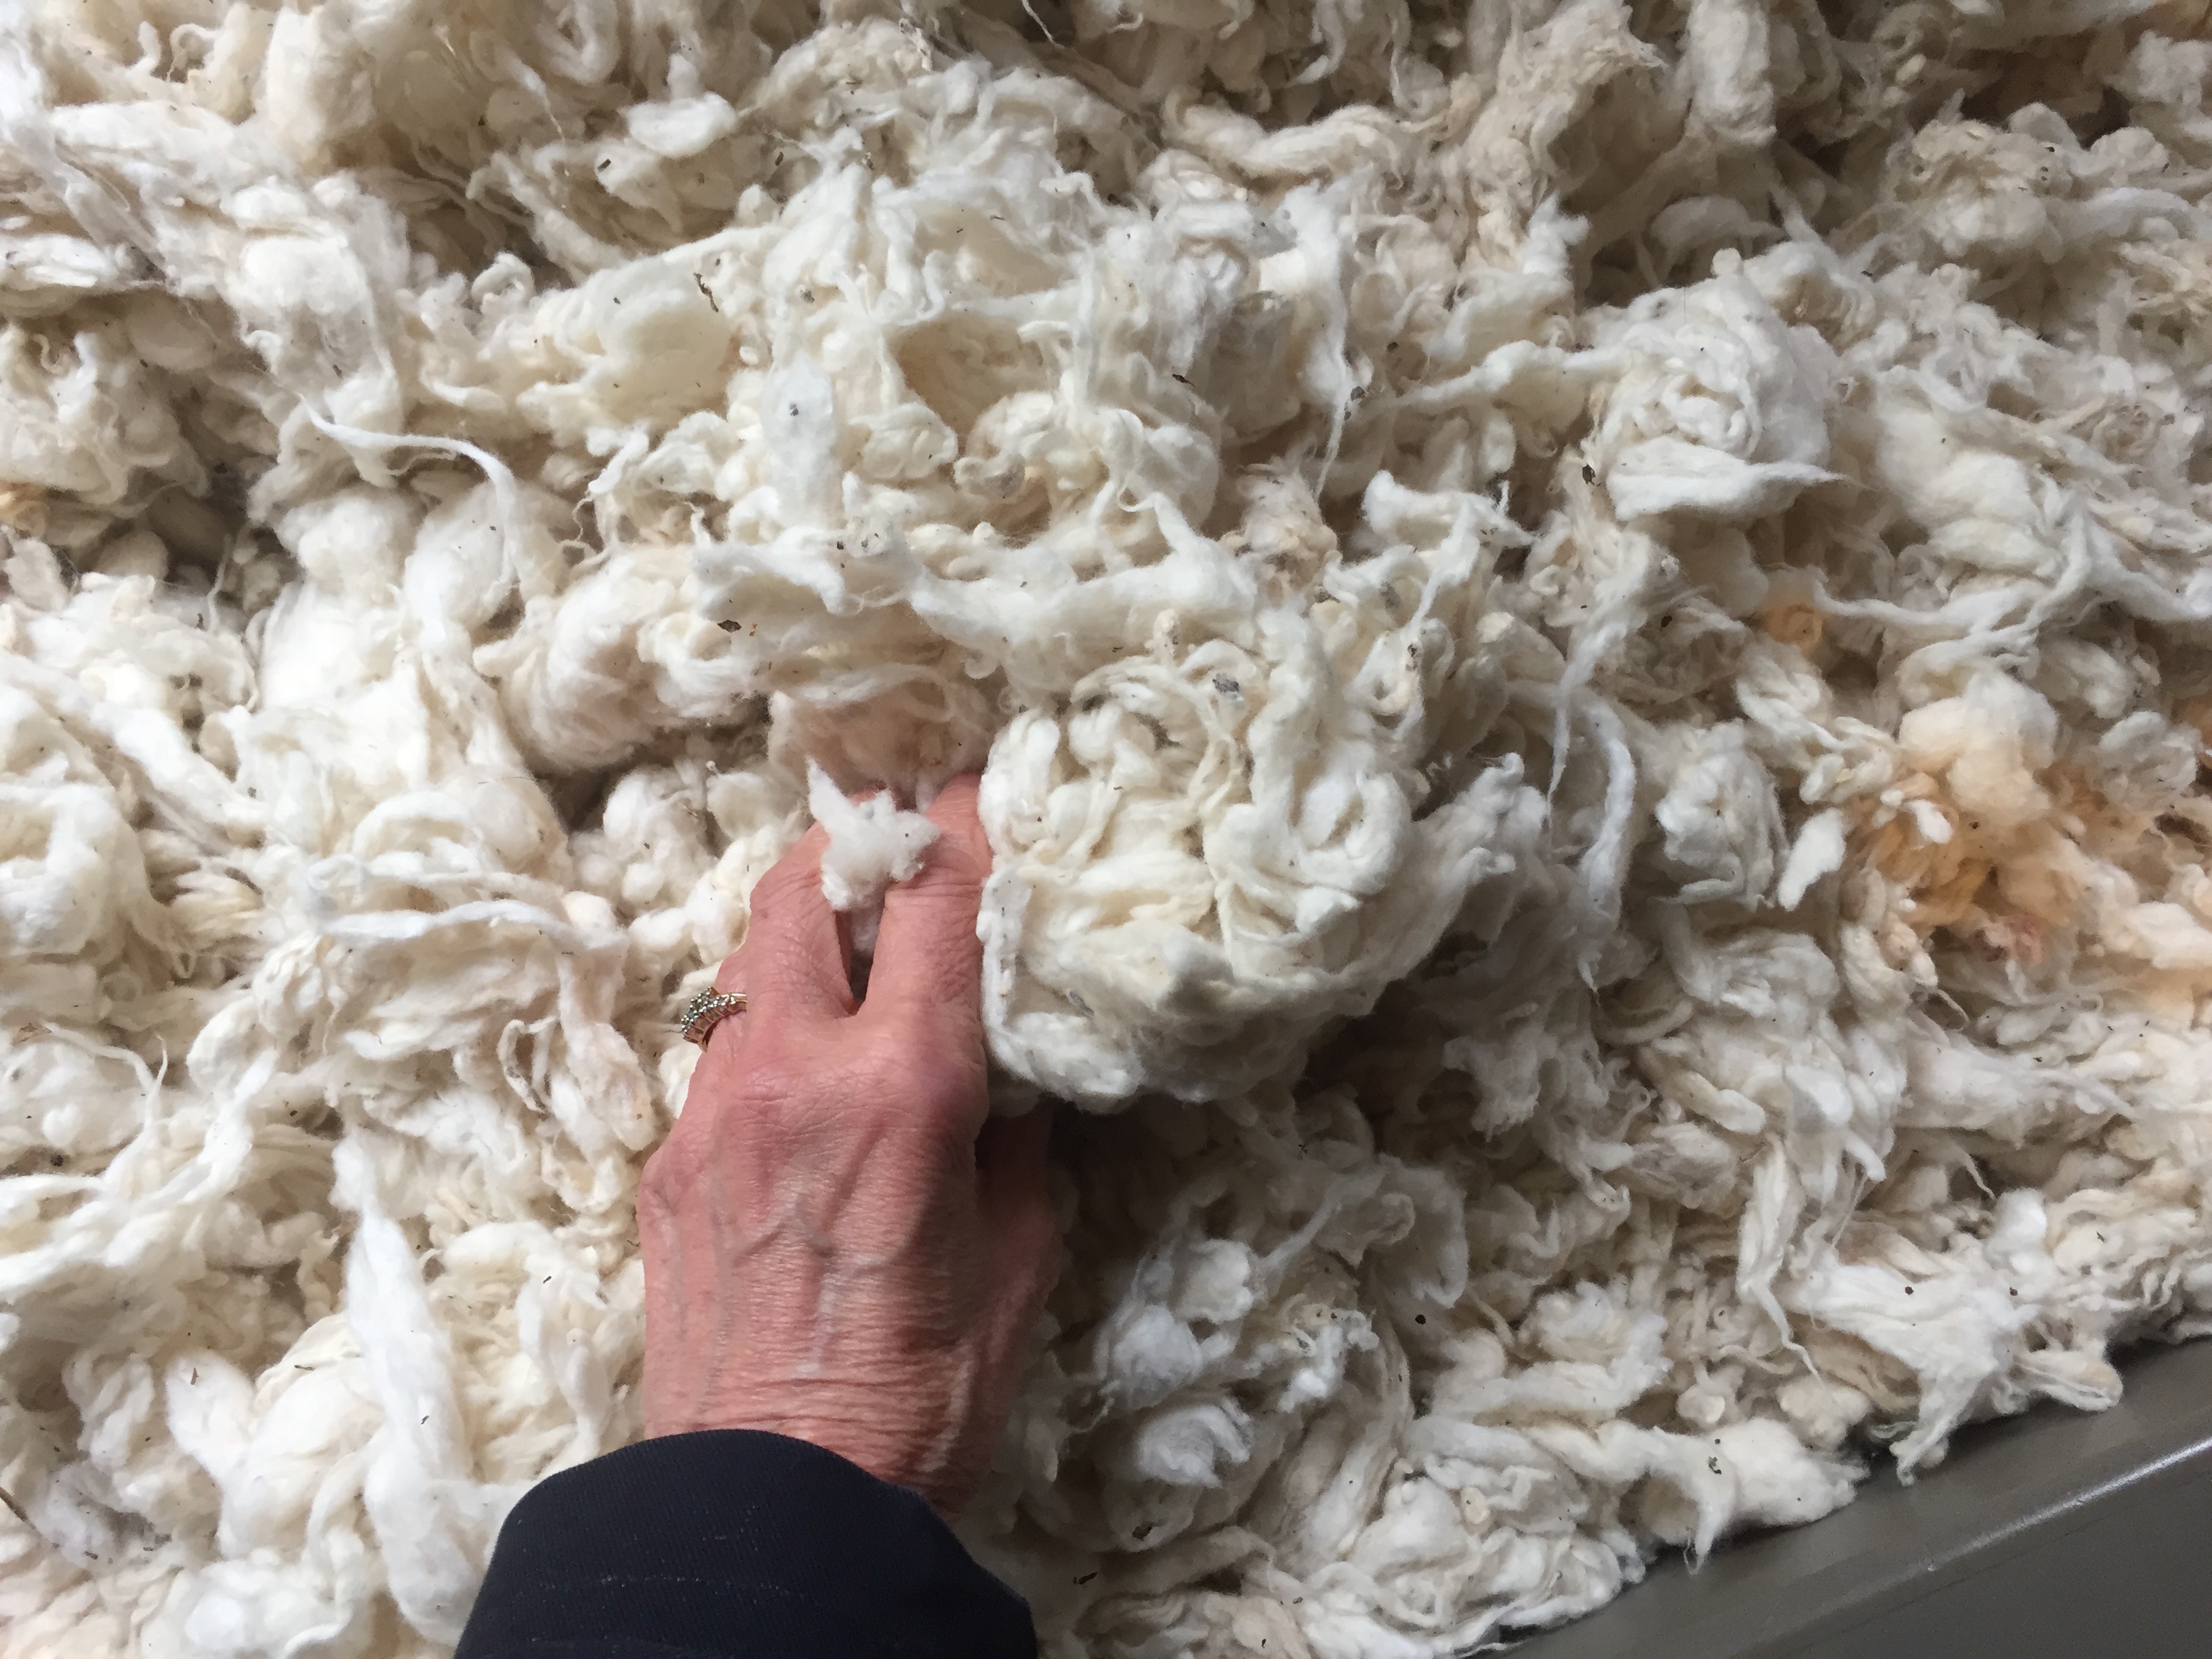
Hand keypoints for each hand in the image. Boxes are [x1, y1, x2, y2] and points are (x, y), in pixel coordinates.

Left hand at [639, 775, 1059, 1515]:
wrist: (768, 1503)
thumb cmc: (920, 1396)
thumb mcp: (1016, 1266)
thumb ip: (1014, 1151)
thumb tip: (1003, 1090)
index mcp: (901, 1089)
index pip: (929, 898)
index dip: (954, 823)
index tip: (970, 792)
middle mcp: (791, 1073)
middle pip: (798, 886)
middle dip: (850, 849)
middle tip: (894, 855)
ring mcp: (711, 1112)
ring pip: (743, 962)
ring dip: (799, 938)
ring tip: (850, 962)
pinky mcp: (666, 1162)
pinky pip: (717, 1052)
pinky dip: (766, 1030)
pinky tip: (805, 1080)